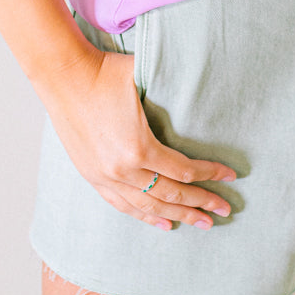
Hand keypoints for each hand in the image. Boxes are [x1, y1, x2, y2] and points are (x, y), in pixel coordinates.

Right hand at [41, 45, 236, 230]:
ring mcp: (105, 176)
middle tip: (224, 210)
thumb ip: (172, 90)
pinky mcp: (92, 176)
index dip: (210, 174)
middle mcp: (123, 169)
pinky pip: (123, 205)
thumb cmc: (105, 72)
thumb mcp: (146, 78)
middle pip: (171, 195)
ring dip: (178, 216)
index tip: (231, 175)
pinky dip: (145, 216)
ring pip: (149, 206)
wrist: (63, 76)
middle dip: (201, 203)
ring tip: (202, 223)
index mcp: (139, 147)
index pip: (184, 170)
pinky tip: (164, 223)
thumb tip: (203, 85)